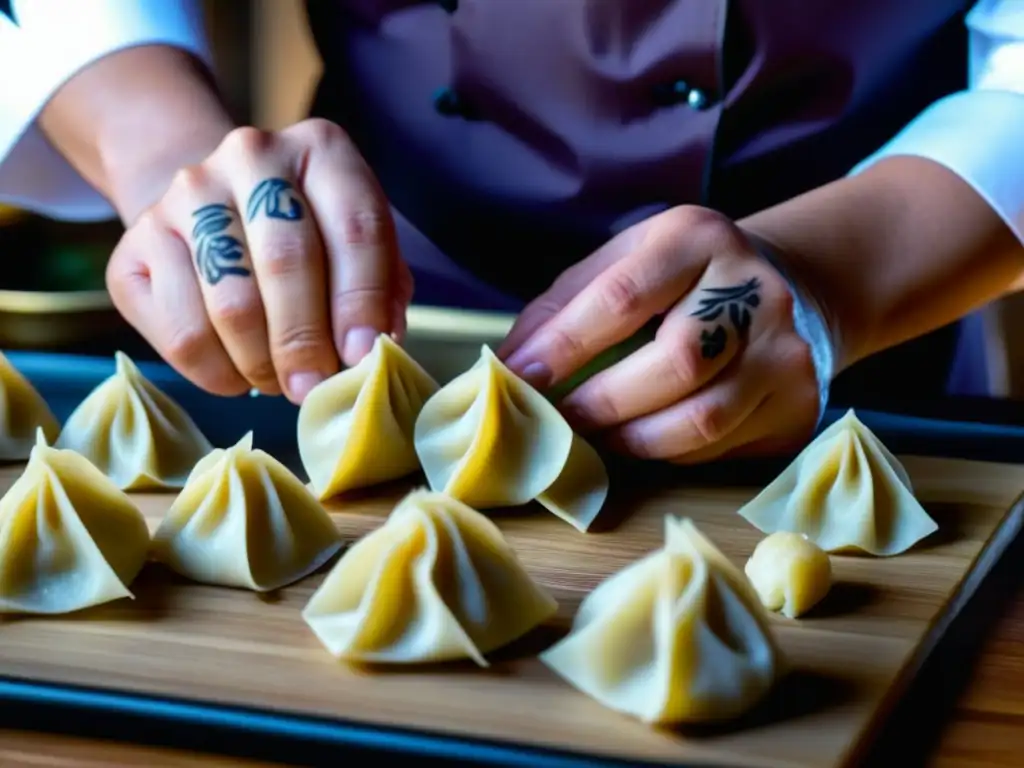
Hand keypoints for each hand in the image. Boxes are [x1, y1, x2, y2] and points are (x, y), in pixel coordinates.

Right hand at [106, 119, 411, 403]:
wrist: (211, 208)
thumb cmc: (306, 236)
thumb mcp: (356, 246)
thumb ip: (381, 288)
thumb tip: (374, 346)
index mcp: (320, 150)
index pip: (355, 227)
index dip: (362, 300)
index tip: (362, 355)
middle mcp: (250, 156)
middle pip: (285, 261)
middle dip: (306, 341)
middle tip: (315, 387)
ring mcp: (185, 195)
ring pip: (232, 304)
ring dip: (262, 363)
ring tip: (280, 382)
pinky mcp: (133, 244)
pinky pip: (182, 331)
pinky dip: (217, 372)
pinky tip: (238, 375)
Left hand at [498, 206, 820, 463]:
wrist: (787, 290)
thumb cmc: (681, 280)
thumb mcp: (624, 263)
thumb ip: (563, 306)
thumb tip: (507, 367)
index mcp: (698, 239)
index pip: (624, 297)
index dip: (564, 346)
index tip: (520, 379)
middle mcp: (755, 290)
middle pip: (676, 362)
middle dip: (603, 403)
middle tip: (561, 422)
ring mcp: (787, 351)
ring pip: (703, 419)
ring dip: (634, 439)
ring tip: (599, 436)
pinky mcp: (799, 404)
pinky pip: (723, 448)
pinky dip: (672, 452)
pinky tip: (649, 437)